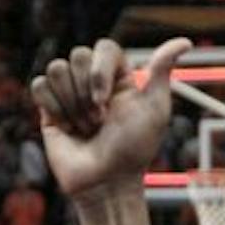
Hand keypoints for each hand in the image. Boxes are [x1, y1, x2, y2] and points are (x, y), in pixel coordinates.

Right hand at [29, 37, 190, 199]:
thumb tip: (185, 41)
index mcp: (118, 77)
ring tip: (85, 128)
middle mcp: (92, 82)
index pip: (103, 48)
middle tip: (99, 121)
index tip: (106, 102)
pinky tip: (67, 128)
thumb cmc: (134, 150)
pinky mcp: (48, 109)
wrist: (106, 183)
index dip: (100, 71)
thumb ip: (162, 71)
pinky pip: (40, 85)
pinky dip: (53, 108)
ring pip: (56, 69)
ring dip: (72, 104)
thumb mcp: (155, 109)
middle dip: (87, 93)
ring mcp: (69, 94)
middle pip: (77, 55)